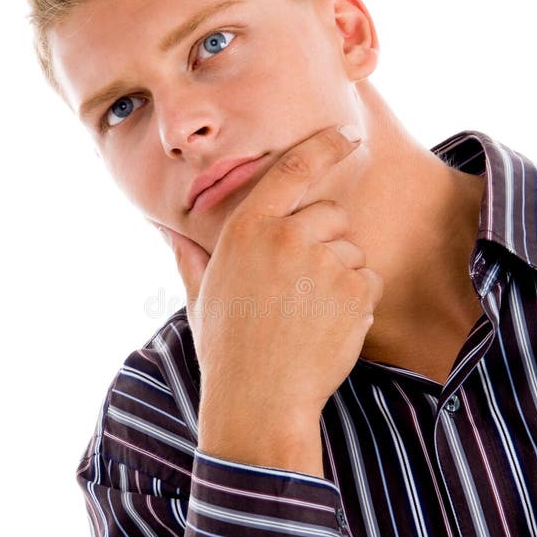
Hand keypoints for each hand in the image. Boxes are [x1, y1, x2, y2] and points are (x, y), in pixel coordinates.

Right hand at [159, 126, 383, 469]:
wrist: (259, 402)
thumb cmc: (227, 351)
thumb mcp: (201, 298)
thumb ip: (190, 256)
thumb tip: (166, 228)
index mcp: (246, 230)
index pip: (292, 170)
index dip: (323, 146)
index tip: (346, 134)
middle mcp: (285, 237)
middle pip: (330, 214)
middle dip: (325, 242)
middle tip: (303, 287)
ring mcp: (323, 263)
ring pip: (352, 251)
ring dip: (341, 276)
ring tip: (310, 316)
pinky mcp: (354, 291)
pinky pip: (370, 281)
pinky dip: (358, 302)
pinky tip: (329, 328)